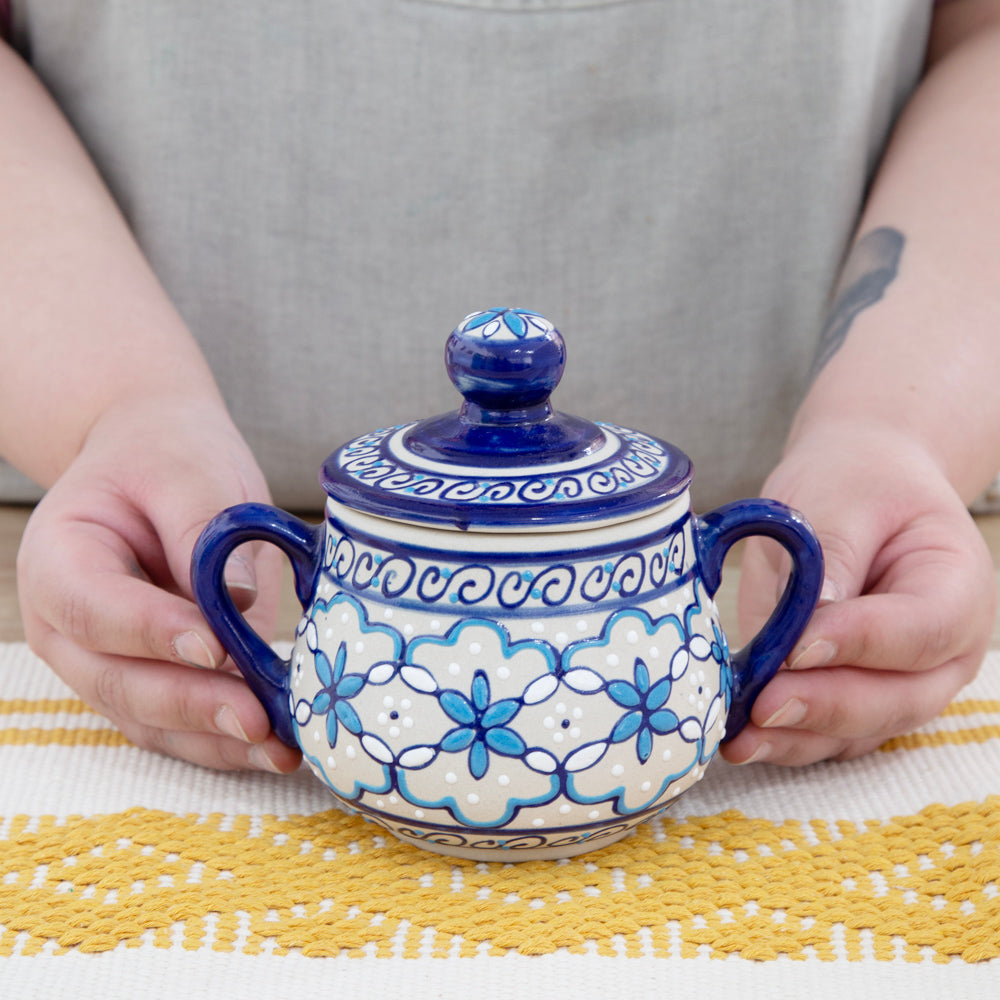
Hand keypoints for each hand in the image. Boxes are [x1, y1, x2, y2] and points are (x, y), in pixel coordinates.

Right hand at [16, 395, 301, 772]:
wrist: (156, 459)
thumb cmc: (165, 458)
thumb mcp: (186, 472)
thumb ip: (203, 531)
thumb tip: (236, 604)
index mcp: (58, 559)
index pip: (95, 608)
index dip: (153, 633)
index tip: (217, 645)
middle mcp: (67, 626)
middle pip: (118, 681)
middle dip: (193, 704)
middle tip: (258, 718)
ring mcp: (105, 663)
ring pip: (149, 720)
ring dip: (214, 740)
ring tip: (280, 748)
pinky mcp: (152, 681)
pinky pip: (180, 726)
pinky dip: (225, 743)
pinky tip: (276, 747)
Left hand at [722, 423, 996, 765]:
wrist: (858, 485)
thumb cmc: (858, 484)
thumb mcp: (843, 497)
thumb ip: (830, 557)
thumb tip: (803, 628)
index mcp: (957, 587)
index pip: (920, 630)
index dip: (860, 643)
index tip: (798, 646)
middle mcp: (940, 652)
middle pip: (895, 698)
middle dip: (824, 706)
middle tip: (763, 704)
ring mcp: (898, 683)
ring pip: (858, 731)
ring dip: (797, 739)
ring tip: (740, 737)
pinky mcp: (850, 698)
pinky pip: (824, 735)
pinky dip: (783, 741)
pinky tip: (738, 738)